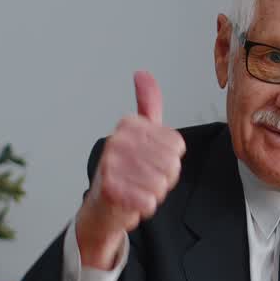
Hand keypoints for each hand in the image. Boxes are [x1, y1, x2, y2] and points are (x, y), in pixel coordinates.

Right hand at [76, 70, 185, 268]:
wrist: (102, 206)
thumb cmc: (125, 170)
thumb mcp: (140, 133)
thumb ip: (147, 104)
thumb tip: (142, 74)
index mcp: (128, 124)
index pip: (176, 146)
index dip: (171, 159)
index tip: (151, 161)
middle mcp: (118, 140)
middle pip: (171, 164)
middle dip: (164, 177)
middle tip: (144, 178)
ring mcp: (111, 164)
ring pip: (161, 183)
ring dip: (154, 192)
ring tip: (138, 189)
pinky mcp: (110, 189)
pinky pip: (148, 200)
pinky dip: (146, 206)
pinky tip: (133, 201)